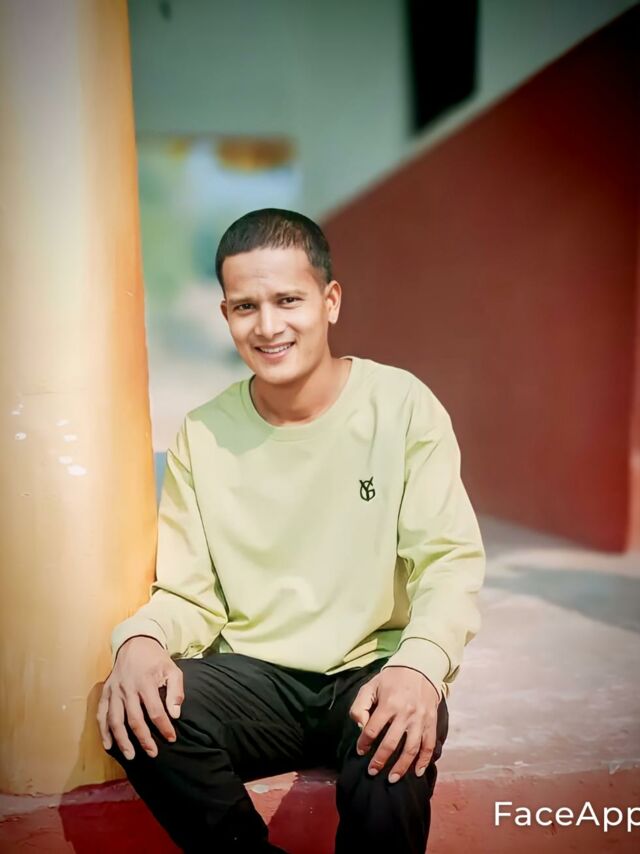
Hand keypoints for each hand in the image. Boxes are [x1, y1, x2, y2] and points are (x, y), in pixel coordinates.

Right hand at [97, 636, 183, 759]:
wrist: (135, 643)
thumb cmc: (156, 659)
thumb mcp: (172, 669)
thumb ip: (176, 691)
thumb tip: (175, 714)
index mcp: (145, 682)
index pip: (155, 711)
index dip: (164, 727)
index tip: (171, 738)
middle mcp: (127, 688)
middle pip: (134, 719)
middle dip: (144, 739)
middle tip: (153, 753)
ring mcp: (114, 691)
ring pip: (115, 720)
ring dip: (122, 740)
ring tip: (130, 755)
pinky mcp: (105, 692)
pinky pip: (101, 714)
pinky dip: (103, 731)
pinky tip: (108, 745)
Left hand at [349, 667, 438, 782]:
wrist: (420, 668)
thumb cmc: (391, 680)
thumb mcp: (371, 686)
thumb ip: (360, 705)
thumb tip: (360, 726)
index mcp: (388, 704)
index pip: (372, 729)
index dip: (364, 743)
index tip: (360, 751)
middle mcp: (405, 714)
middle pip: (390, 743)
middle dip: (380, 760)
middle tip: (372, 772)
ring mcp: (420, 719)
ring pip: (411, 749)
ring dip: (401, 766)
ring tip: (392, 779)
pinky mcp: (431, 722)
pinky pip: (428, 745)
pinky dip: (424, 760)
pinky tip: (417, 772)